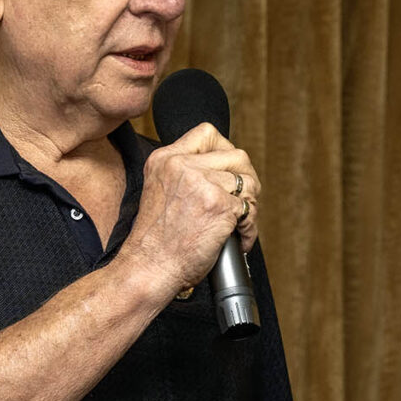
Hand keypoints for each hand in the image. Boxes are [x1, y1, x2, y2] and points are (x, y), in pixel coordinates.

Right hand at [121, 122, 261, 297]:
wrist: (149, 267)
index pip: (208, 133)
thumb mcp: (159, 190)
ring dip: (250, 206)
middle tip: (243, 201)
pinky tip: (238, 239)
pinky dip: (249, 229)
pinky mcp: (219, 205)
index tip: (228, 173)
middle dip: (247, 180)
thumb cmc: (156, 240)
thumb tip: (222, 170)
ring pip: (249, 183)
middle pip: (237, 156)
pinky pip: (250, 210)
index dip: (226, 151)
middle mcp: (182, 166)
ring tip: (239, 224)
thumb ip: (183, 173)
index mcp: (165, 159)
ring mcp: (202, 184)